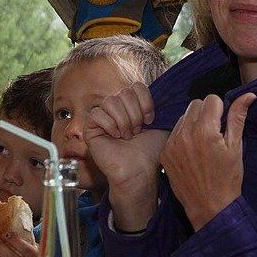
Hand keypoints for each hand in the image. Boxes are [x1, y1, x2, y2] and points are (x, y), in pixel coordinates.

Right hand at [85, 83, 167, 231]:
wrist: (139, 170)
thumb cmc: (150, 151)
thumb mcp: (162, 124)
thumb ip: (162, 106)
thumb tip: (167, 92)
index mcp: (132, 105)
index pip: (136, 86)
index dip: (146, 102)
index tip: (150, 121)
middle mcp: (117, 108)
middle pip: (124, 92)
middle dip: (135, 114)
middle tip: (137, 132)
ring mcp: (103, 117)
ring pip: (110, 102)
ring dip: (123, 121)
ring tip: (126, 136)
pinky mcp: (90, 128)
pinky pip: (97, 114)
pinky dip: (109, 125)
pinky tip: (114, 137)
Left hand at [160, 93, 255, 230]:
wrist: (210, 208)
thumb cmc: (228, 178)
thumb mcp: (236, 147)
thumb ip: (238, 117)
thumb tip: (248, 95)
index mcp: (204, 130)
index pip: (211, 99)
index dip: (221, 109)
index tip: (224, 125)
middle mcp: (185, 134)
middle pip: (195, 104)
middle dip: (207, 113)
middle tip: (215, 133)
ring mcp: (172, 144)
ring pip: (183, 117)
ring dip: (194, 123)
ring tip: (203, 143)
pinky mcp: (165, 154)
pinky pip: (174, 133)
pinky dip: (183, 137)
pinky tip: (192, 153)